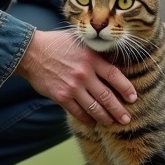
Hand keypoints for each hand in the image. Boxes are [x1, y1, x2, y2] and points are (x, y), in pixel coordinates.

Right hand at [15, 29, 135, 125]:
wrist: (31, 52)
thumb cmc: (57, 44)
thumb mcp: (80, 41)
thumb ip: (95, 53)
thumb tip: (112, 65)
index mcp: (92, 58)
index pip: (115, 76)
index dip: (126, 89)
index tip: (133, 98)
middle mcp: (85, 74)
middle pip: (107, 96)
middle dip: (119, 110)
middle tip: (126, 119)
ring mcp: (73, 86)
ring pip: (94, 108)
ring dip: (105, 118)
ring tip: (112, 123)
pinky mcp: (61, 96)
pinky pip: (78, 112)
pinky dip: (87, 119)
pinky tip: (92, 122)